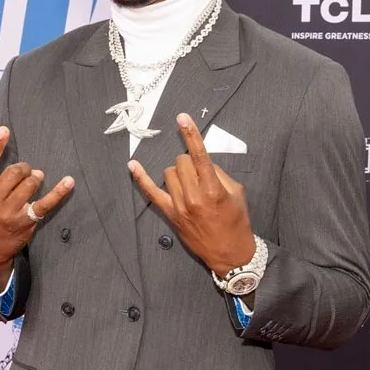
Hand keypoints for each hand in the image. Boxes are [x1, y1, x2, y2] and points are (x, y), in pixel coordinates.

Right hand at [0, 126, 73, 277]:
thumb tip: (7, 152)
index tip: (5, 130)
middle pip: (14, 172)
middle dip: (24, 168)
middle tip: (26, 171)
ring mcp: (9, 213)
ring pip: (29, 183)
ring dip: (36, 177)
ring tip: (36, 179)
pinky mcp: (25, 221)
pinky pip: (45, 203)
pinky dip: (59, 192)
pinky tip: (68, 182)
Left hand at [128, 113, 255, 276]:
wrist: (229, 252)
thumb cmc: (236, 221)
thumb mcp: (236, 193)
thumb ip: (218, 173)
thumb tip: (201, 163)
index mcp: (213, 189)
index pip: (200, 155)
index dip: (191, 134)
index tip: (182, 117)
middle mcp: (194, 196)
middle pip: (182, 162)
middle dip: (189, 161)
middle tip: (199, 173)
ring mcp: (179, 206)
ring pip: (169, 172)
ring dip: (178, 172)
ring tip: (189, 184)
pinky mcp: (170, 214)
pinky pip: (151, 192)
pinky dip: (141, 178)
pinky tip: (132, 165)